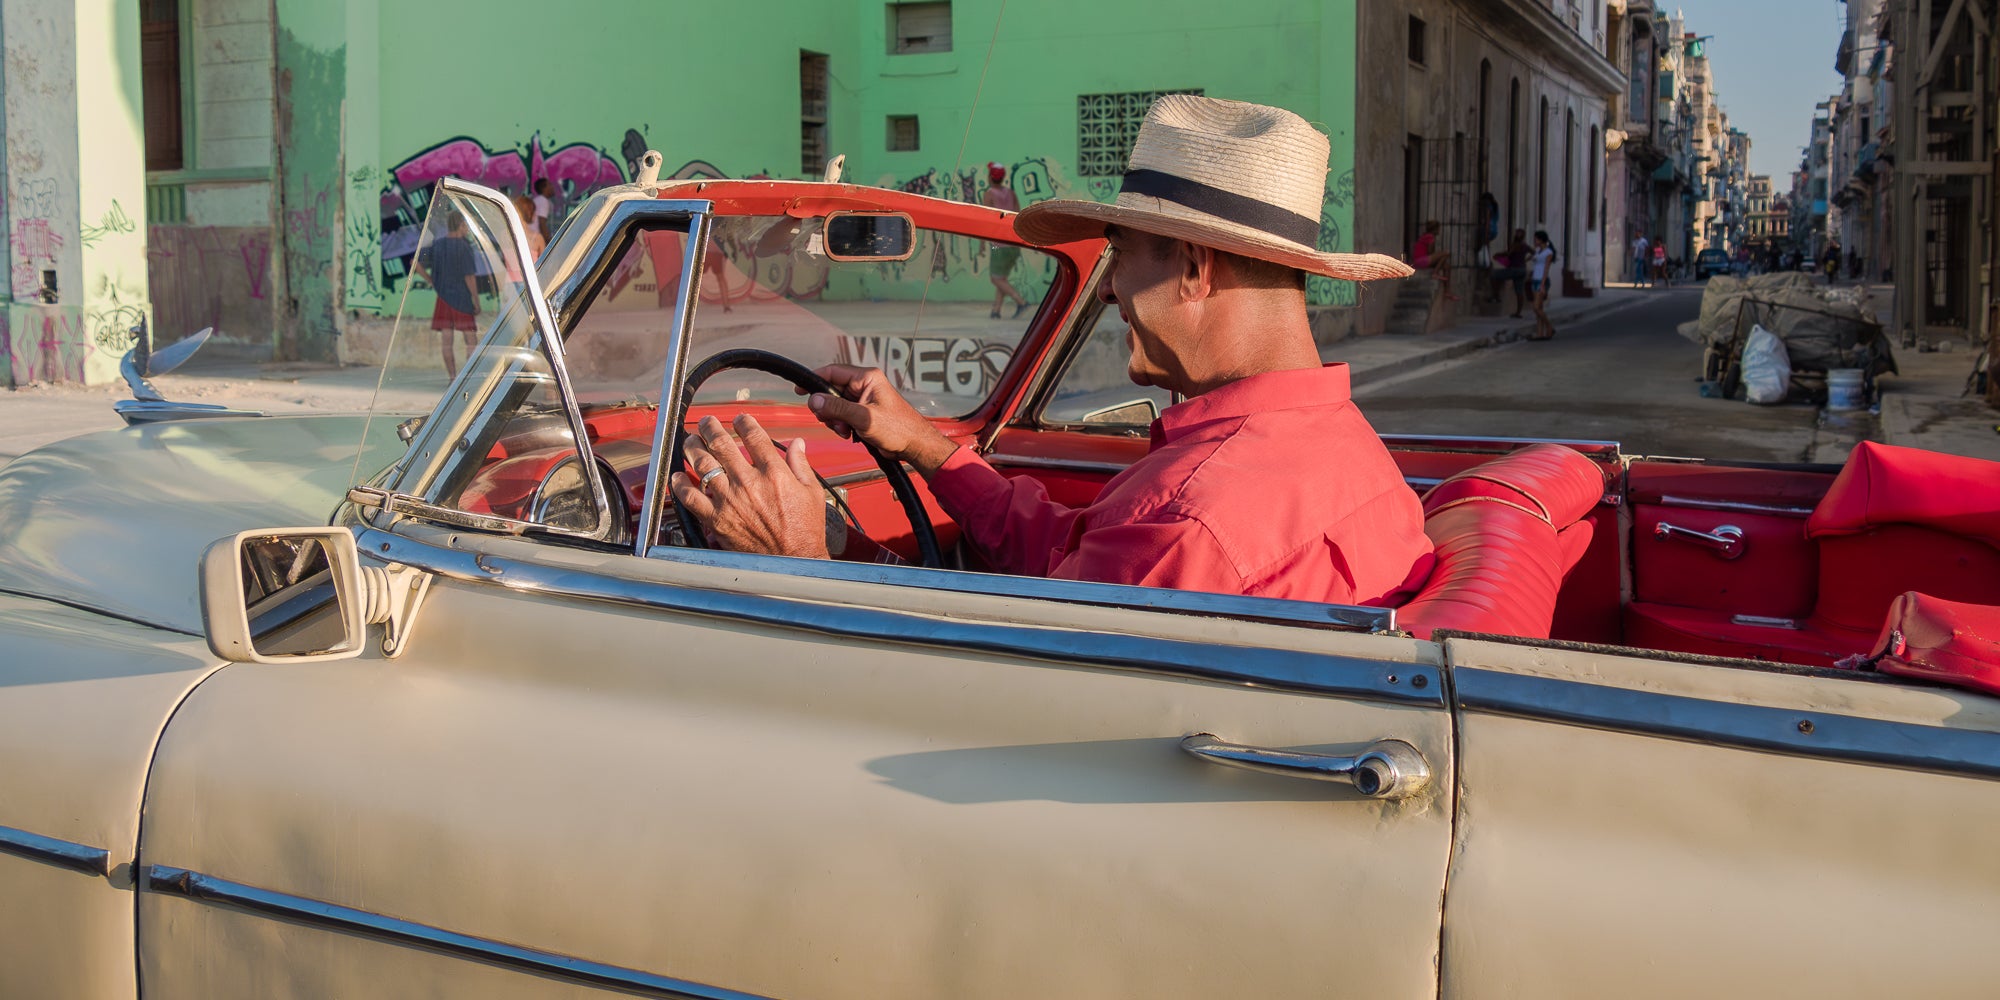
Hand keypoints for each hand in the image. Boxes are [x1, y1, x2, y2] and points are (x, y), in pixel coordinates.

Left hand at [669, 414, 829, 558]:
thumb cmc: (805, 530)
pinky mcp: (717, 520)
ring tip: (691, 441)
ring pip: (702, 465)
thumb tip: (797, 443)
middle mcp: (748, 483)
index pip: (753, 436)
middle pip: (722, 444)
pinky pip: (691, 498)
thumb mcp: (812, 492)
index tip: (740, 419)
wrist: (792, 562)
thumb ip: (800, 464)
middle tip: (708, 423)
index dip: (744, 422)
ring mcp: (730, 501)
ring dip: (693, 448)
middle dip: (712, 427)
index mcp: (774, 473)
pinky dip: (681, 485)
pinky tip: (679, 476)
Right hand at [805, 365, 959, 475]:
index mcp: (866, 378)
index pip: (833, 372)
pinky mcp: (863, 412)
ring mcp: (863, 399)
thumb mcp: (864, 418)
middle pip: (831, 390)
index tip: (799, 390)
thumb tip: (814, 400)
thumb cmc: (898, 428)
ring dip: (835, 420)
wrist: (914, 444)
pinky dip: (842, 425)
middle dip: (828, 408)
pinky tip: (850, 434)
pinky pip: (843, 415)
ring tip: (846, 431)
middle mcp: (864, 385)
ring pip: (835, 405)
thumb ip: (838, 408)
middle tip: (832, 421)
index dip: (814, 380)